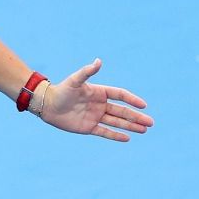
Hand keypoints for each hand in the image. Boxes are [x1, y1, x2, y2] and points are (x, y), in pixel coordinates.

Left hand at [34, 59, 152, 141]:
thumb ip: (88, 71)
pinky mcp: (89, 127)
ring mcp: (96, 116)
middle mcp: (100, 104)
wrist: (48, 105)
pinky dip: (116, 135)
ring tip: (144, 130)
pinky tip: (128, 138)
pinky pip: (105, 132)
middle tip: (150, 123)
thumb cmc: (62, 90)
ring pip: (117, 122)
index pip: (121, 95)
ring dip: (131, 126)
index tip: (143, 105)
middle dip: (136, 117)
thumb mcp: (75, 80)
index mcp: (100, 92)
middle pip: (123, 111)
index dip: (132, 100)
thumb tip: (99, 61)